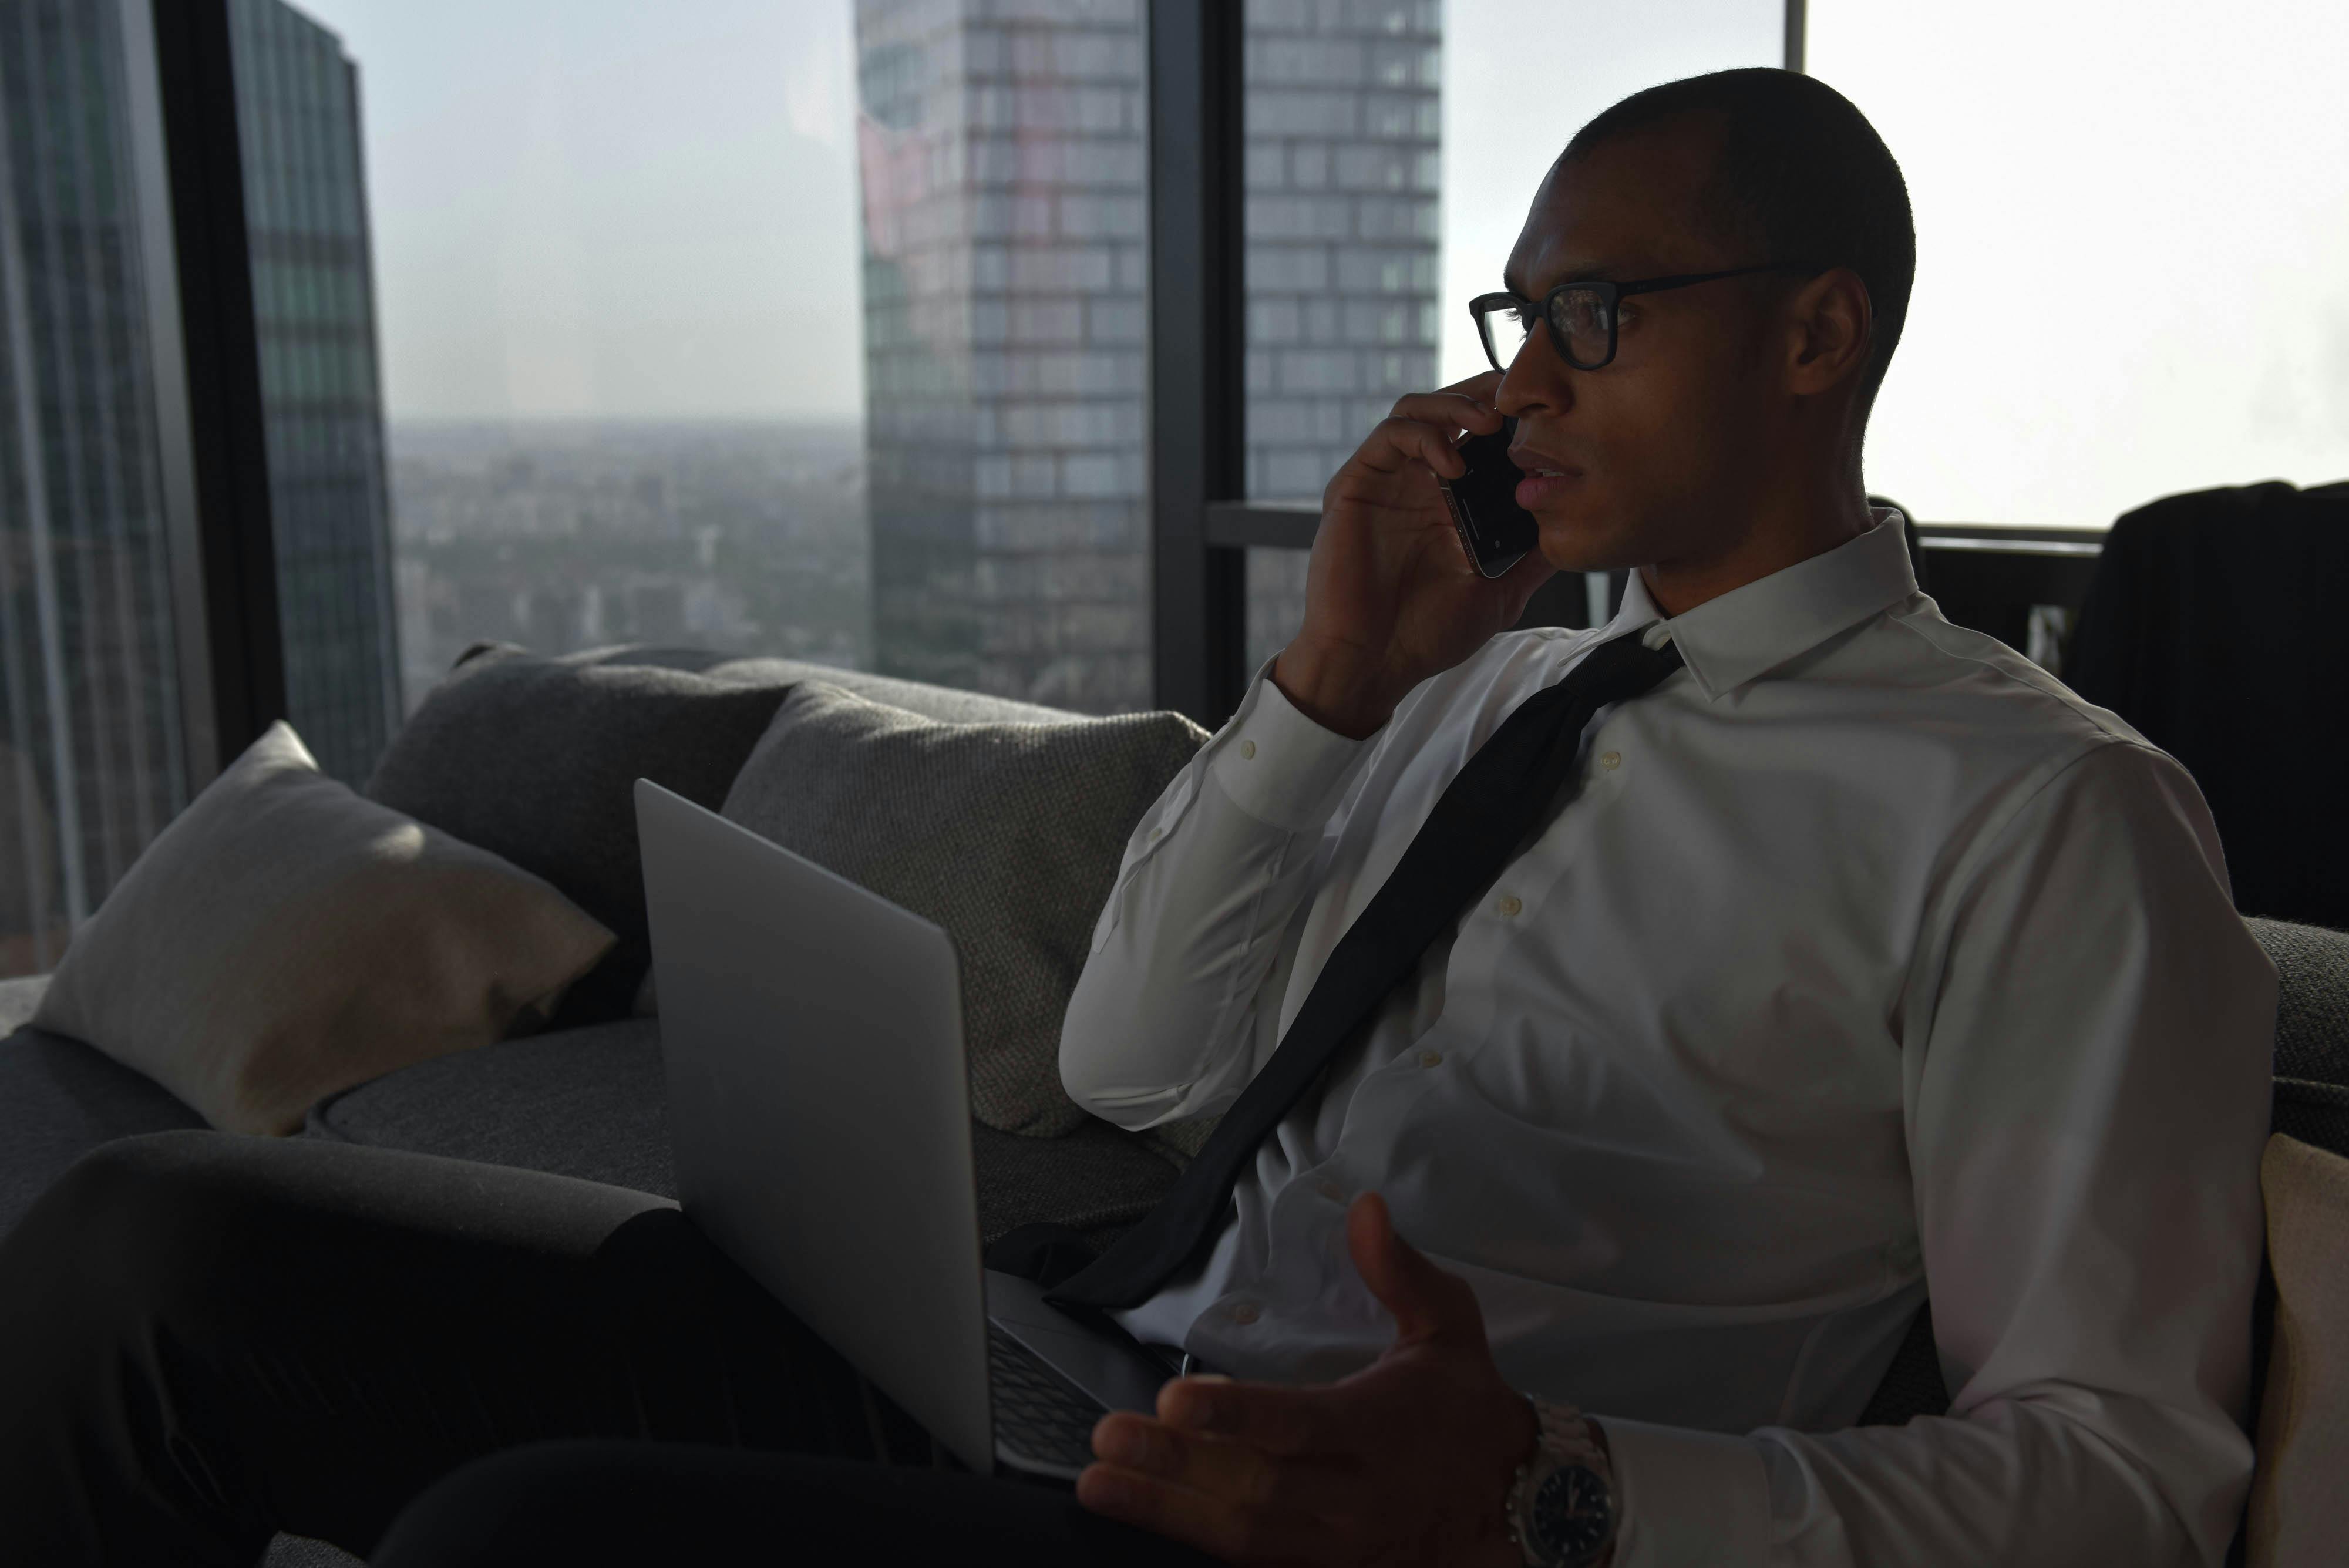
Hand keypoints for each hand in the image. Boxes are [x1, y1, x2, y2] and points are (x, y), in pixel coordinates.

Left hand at [1076, 1194, 1537, 1565]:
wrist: (1521, 1507)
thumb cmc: (1469, 1408)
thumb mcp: (1450, 1328)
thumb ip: (1401, 1272)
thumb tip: (1365, 1208)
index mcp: (1380, 1427)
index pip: (1295, 1424)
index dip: (1233, 1413)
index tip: (1176, 1396)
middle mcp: (1353, 1493)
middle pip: (1252, 1487)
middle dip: (1174, 1466)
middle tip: (1106, 1440)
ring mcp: (1336, 1543)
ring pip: (1242, 1534)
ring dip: (1166, 1510)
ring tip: (1099, 1485)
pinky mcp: (1325, 1567)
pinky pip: (1254, 1563)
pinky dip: (1197, 1543)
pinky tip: (1143, 1519)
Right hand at [1273, 374, 1556, 737]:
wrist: (1372, 663)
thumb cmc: (1427, 634)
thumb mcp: (1500, 593)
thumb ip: (1533, 558)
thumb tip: (1579, 530)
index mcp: (1450, 500)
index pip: (1478, 436)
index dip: (1509, 415)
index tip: (1545, 413)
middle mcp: (1417, 482)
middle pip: (1448, 409)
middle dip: (1484, 394)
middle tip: (1519, 402)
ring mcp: (1385, 481)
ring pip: (1415, 409)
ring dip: (1455, 406)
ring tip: (1490, 423)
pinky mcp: (1355, 486)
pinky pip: (1387, 437)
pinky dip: (1423, 438)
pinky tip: (1452, 464)